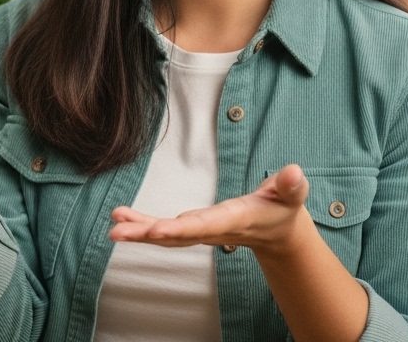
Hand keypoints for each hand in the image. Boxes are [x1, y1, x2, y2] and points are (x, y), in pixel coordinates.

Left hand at [108, 164, 312, 253]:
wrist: (278, 231)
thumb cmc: (283, 208)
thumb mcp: (292, 195)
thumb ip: (291, 185)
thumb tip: (294, 172)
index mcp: (235, 219)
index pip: (206, 225)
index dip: (182, 228)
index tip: (157, 230)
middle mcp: (214, 230)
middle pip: (177, 235)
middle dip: (147, 234)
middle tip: (118, 232)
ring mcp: (201, 232)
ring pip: (166, 236)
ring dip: (138, 231)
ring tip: (113, 227)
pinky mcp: (194, 228)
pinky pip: (164, 230)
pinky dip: (142, 225)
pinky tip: (121, 218)